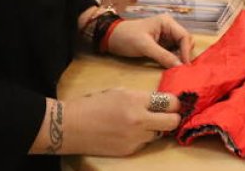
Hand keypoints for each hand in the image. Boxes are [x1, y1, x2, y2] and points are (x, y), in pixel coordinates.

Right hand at [63, 89, 181, 156]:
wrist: (69, 127)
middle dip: (174, 117)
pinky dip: (143, 137)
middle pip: (173, 121)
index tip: (174, 103)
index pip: (170, 102)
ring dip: (156, 128)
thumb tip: (160, 102)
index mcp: (135, 100)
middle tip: (168, 115)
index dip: (174, 102)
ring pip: (159, 134)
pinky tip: (130, 132)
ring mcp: (134, 138)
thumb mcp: (119, 92)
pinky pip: (145, 143)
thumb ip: (141, 97)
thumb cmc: (92, 104)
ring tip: (144, 123)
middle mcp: (139, 120)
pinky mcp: (129, 151)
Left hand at [105, 15, 194, 67]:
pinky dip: (173, 60)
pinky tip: (170, 67)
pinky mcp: (161, 45)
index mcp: (167, 23)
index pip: (184, 36)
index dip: (186, 51)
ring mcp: (165, 37)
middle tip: (181, 68)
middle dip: (184, 54)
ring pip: (180, 48)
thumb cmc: (127, 37)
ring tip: (176, 69)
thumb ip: (163, 56)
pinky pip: (172, 53)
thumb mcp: (145, 46)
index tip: (185, 66)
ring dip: (179, 58)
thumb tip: (179, 66)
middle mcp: (169, 28)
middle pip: (185, 42)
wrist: (110, 38)